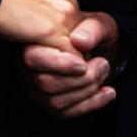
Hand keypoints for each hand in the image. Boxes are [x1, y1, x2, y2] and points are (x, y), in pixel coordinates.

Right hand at [0, 0, 117, 117]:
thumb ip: (92, 29)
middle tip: (102, 64)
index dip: (60, 64)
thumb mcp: (100, 23)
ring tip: (104, 72)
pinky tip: (107, 93)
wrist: (100, 47)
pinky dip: (91, 104)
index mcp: (35, 40)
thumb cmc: (94, 33)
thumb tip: (79, 40)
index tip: (84, 63)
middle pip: (45, 83)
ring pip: (55, 101)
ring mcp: (36, 86)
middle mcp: (29, 65)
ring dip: (87, 91)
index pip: (32, 59)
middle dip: (80, 79)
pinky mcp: (49, 103)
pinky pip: (65, 113)